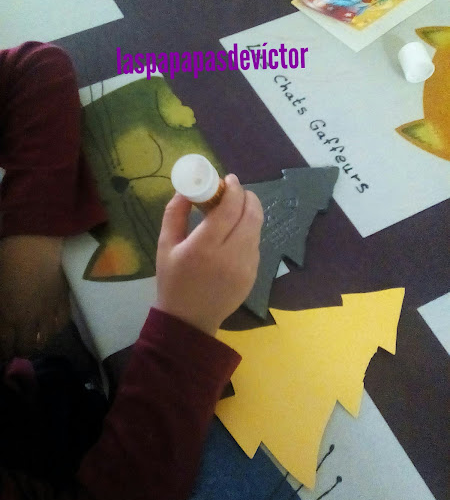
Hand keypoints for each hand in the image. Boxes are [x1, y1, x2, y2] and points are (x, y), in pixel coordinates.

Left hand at [0, 235, 70, 359]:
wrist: (37, 242)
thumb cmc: (8, 259)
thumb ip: (1, 307)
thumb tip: (2, 319)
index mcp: (7, 316)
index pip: (5, 345)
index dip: (3, 352)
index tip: (2, 354)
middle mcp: (29, 320)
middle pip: (26, 346)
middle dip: (19, 351)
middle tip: (16, 349)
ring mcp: (49, 312)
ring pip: (45, 339)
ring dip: (38, 343)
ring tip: (34, 341)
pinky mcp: (63, 301)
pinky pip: (62, 323)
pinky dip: (55, 329)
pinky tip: (51, 328)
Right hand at [156, 174, 263, 335]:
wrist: (189, 320)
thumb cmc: (173, 281)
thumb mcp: (165, 246)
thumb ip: (174, 214)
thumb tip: (186, 190)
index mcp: (205, 247)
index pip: (229, 208)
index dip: (233, 189)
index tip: (228, 179)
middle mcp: (230, 255)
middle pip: (251, 214)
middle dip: (247, 196)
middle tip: (236, 191)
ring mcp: (246, 267)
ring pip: (257, 228)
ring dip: (249, 213)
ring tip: (235, 210)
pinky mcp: (253, 275)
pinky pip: (256, 245)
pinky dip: (249, 232)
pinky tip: (236, 234)